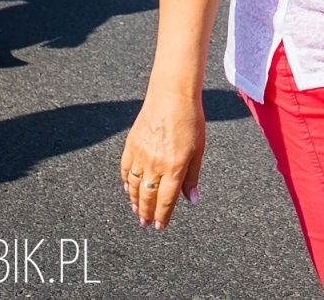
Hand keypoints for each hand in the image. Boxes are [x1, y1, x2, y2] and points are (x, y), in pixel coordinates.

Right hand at [120, 89, 204, 229]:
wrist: (171, 97)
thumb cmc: (190, 121)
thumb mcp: (198, 151)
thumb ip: (192, 177)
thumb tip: (192, 200)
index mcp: (174, 168)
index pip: (166, 201)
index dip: (163, 217)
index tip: (160, 227)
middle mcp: (155, 165)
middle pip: (148, 197)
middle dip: (147, 213)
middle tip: (146, 223)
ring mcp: (140, 156)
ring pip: (134, 187)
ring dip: (135, 201)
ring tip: (137, 211)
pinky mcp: (130, 146)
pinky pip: (125, 170)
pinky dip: (126, 182)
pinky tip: (128, 189)